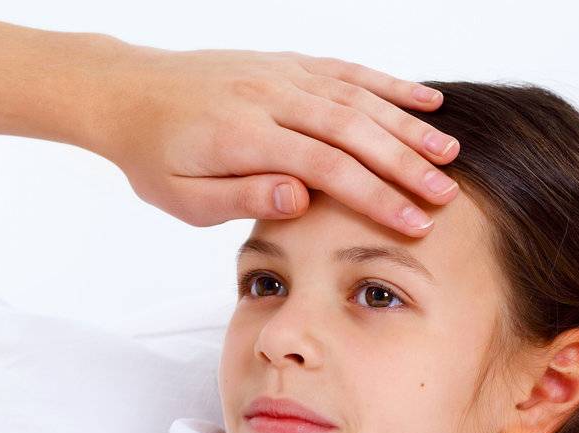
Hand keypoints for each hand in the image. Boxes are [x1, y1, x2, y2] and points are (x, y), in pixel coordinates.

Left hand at [83, 44, 459, 236]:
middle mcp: (269, 96)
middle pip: (352, 130)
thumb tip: (301, 199)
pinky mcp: (287, 63)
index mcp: (245, 135)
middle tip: (447, 196)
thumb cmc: (155, 156)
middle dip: (405, 164)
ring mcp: (281, 74)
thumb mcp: (184, 196)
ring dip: (407, 125)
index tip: (412, 223)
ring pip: (357, 97)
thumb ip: (242, 197)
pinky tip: (426, 101)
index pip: (325, 166)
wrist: (128, 93)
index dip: (374, 196)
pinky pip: (345, 71)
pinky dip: (388, 85)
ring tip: (450, 155)